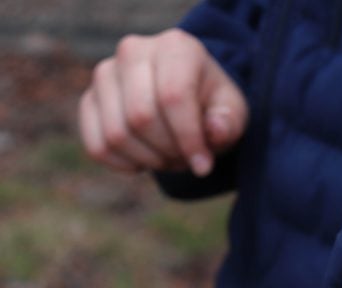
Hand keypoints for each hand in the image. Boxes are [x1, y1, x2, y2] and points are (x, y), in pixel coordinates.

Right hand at [78, 29, 248, 174]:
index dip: (188, 139)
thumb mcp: (231, 114)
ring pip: (117, 134)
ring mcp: (105, 75)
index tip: (203, 165)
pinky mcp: (89, 102)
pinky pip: (98, 147)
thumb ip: (228, 123)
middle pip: (141, 117)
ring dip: (148, 160)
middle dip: (167, 151)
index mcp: (175, 47)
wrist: (183, 102)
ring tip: (167, 156)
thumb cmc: (209, 108)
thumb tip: (215, 131)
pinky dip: (124, 165)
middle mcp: (133, 51)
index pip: (172, 96)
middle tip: (184, 157)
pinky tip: (144, 160)